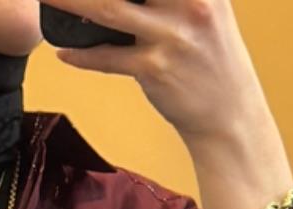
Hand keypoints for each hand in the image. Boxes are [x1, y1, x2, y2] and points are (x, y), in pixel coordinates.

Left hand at [49, 0, 292, 208]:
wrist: (229, 113)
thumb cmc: (210, 57)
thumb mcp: (206, 8)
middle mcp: (189, 2)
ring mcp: (171, 36)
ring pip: (109, 9)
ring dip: (71, 1)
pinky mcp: (155, 70)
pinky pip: (108, 59)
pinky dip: (82, 56)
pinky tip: (63, 52)